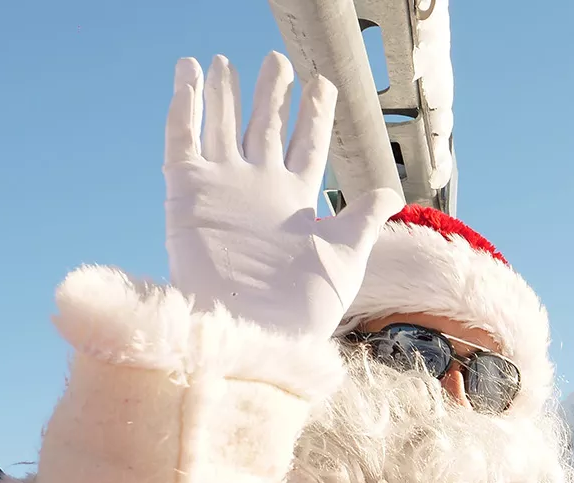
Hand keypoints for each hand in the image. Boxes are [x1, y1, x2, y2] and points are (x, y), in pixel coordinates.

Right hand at [164, 53, 402, 334]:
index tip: (322, 81)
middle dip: (270, 94)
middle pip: (263, 127)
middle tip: (276, 59)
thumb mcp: (346, 254)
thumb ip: (364, 217)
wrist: (258, 331)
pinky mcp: (187, 193)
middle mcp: (258, 188)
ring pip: (221, 125)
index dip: (314, 112)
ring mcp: (221, 187)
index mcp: (295, 198)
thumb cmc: (305, 305)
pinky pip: (182, 140)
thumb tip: (391, 191)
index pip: (306, 142)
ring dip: (223, 93)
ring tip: (224, 61)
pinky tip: (189, 75)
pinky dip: (184, 107)